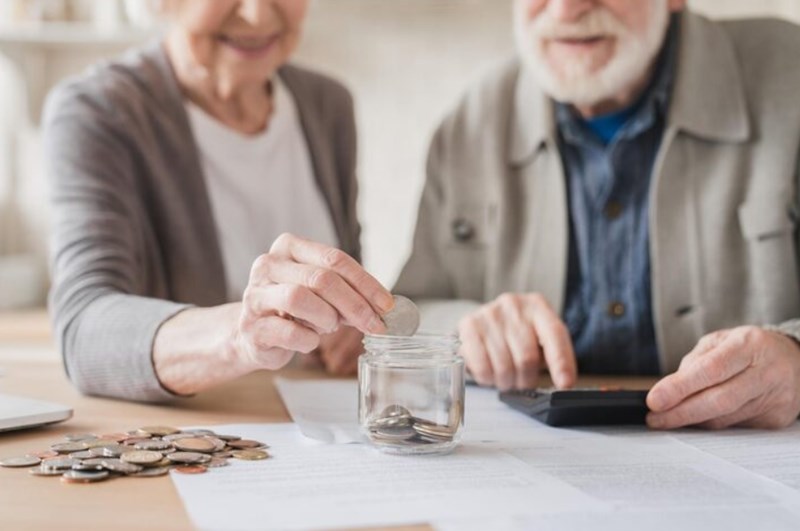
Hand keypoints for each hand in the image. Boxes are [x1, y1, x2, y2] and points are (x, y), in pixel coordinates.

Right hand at [233, 233, 392, 371]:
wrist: (254, 335)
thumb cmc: (295, 310)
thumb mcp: (322, 293)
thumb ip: (348, 293)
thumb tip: (384, 308)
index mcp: (289, 247)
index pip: (335, 259)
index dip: (366, 283)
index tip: (387, 305)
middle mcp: (269, 265)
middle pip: (321, 278)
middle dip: (355, 304)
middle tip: (375, 325)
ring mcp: (256, 295)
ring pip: (299, 298)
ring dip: (326, 317)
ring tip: (329, 326)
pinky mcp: (251, 327)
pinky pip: (288, 332)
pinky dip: (308, 340)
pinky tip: (309, 341)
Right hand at [458, 293, 576, 390]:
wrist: (486, 322)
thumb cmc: (518, 335)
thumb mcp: (540, 339)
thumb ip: (554, 357)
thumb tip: (563, 383)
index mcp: (538, 306)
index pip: (554, 334)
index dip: (561, 362)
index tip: (565, 384)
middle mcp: (514, 305)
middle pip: (527, 357)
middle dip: (526, 380)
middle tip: (523, 382)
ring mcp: (489, 314)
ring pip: (504, 366)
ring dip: (506, 382)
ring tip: (506, 378)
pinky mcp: (469, 325)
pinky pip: (482, 366)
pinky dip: (488, 378)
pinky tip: (490, 373)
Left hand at [647, 326, 799, 429]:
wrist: (795, 360)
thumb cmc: (749, 349)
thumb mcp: (721, 341)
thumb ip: (695, 362)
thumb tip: (669, 390)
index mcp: (749, 345)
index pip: (711, 370)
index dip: (680, 387)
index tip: (654, 400)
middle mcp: (766, 372)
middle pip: (719, 400)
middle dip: (681, 413)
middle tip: (654, 419)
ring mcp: (775, 398)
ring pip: (725, 418)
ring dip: (692, 421)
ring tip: (668, 419)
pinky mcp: (776, 419)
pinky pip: (734, 427)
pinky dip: (712, 424)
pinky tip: (697, 419)